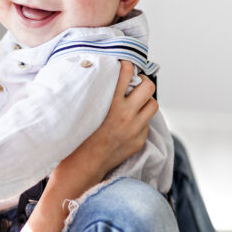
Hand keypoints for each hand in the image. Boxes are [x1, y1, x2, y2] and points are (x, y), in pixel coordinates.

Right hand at [59, 61, 157, 181]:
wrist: (83, 166)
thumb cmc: (77, 138)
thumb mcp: (83, 111)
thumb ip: (96, 95)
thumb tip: (101, 79)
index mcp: (110, 104)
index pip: (126, 73)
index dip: (127, 65)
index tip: (125, 65)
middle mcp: (126, 114)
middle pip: (148, 87)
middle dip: (144, 82)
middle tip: (137, 83)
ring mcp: (135, 129)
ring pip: (153, 105)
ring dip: (146, 101)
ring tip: (136, 103)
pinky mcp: (139, 140)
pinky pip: (146, 124)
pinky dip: (141, 120)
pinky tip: (129, 123)